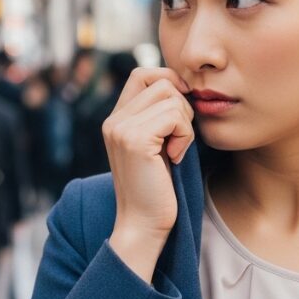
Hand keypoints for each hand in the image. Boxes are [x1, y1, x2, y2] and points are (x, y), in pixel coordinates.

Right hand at [102, 68, 193, 281]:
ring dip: (185, 123)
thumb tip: (183, 85)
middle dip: (182, 106)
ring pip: (171, 96)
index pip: (144, 74)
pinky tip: (175, 158)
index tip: (182, 113)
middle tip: (178, 138)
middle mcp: (114, 120)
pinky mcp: (135, 140)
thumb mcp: (156, 145)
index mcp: (116, 119)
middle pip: (162, 81)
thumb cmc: (158, 188)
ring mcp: (121, 128)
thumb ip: (158, 116)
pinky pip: (175, 116)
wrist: (144, 224)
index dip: (169, 82)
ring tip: (175, 150)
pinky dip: (185, 136)